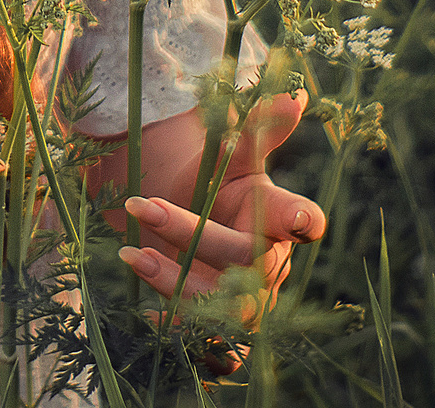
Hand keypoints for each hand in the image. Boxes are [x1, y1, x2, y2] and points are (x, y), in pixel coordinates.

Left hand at [116, 92, 325, 319]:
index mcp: (277, 217)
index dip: (303, 219)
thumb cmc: (220, 186)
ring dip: (175, 281)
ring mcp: (252, 301)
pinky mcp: (226, 328)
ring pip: (224, 304)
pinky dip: (179, 325)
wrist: (195, 229)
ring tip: (131, 254)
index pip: (301, 218)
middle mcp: (270, 264)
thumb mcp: (233, 155)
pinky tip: (147, 310)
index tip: (300, 217)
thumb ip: (257, 129)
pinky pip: (210, 340)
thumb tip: (292, 93)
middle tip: (143, 204)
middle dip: (191, 232)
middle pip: (242, 257)